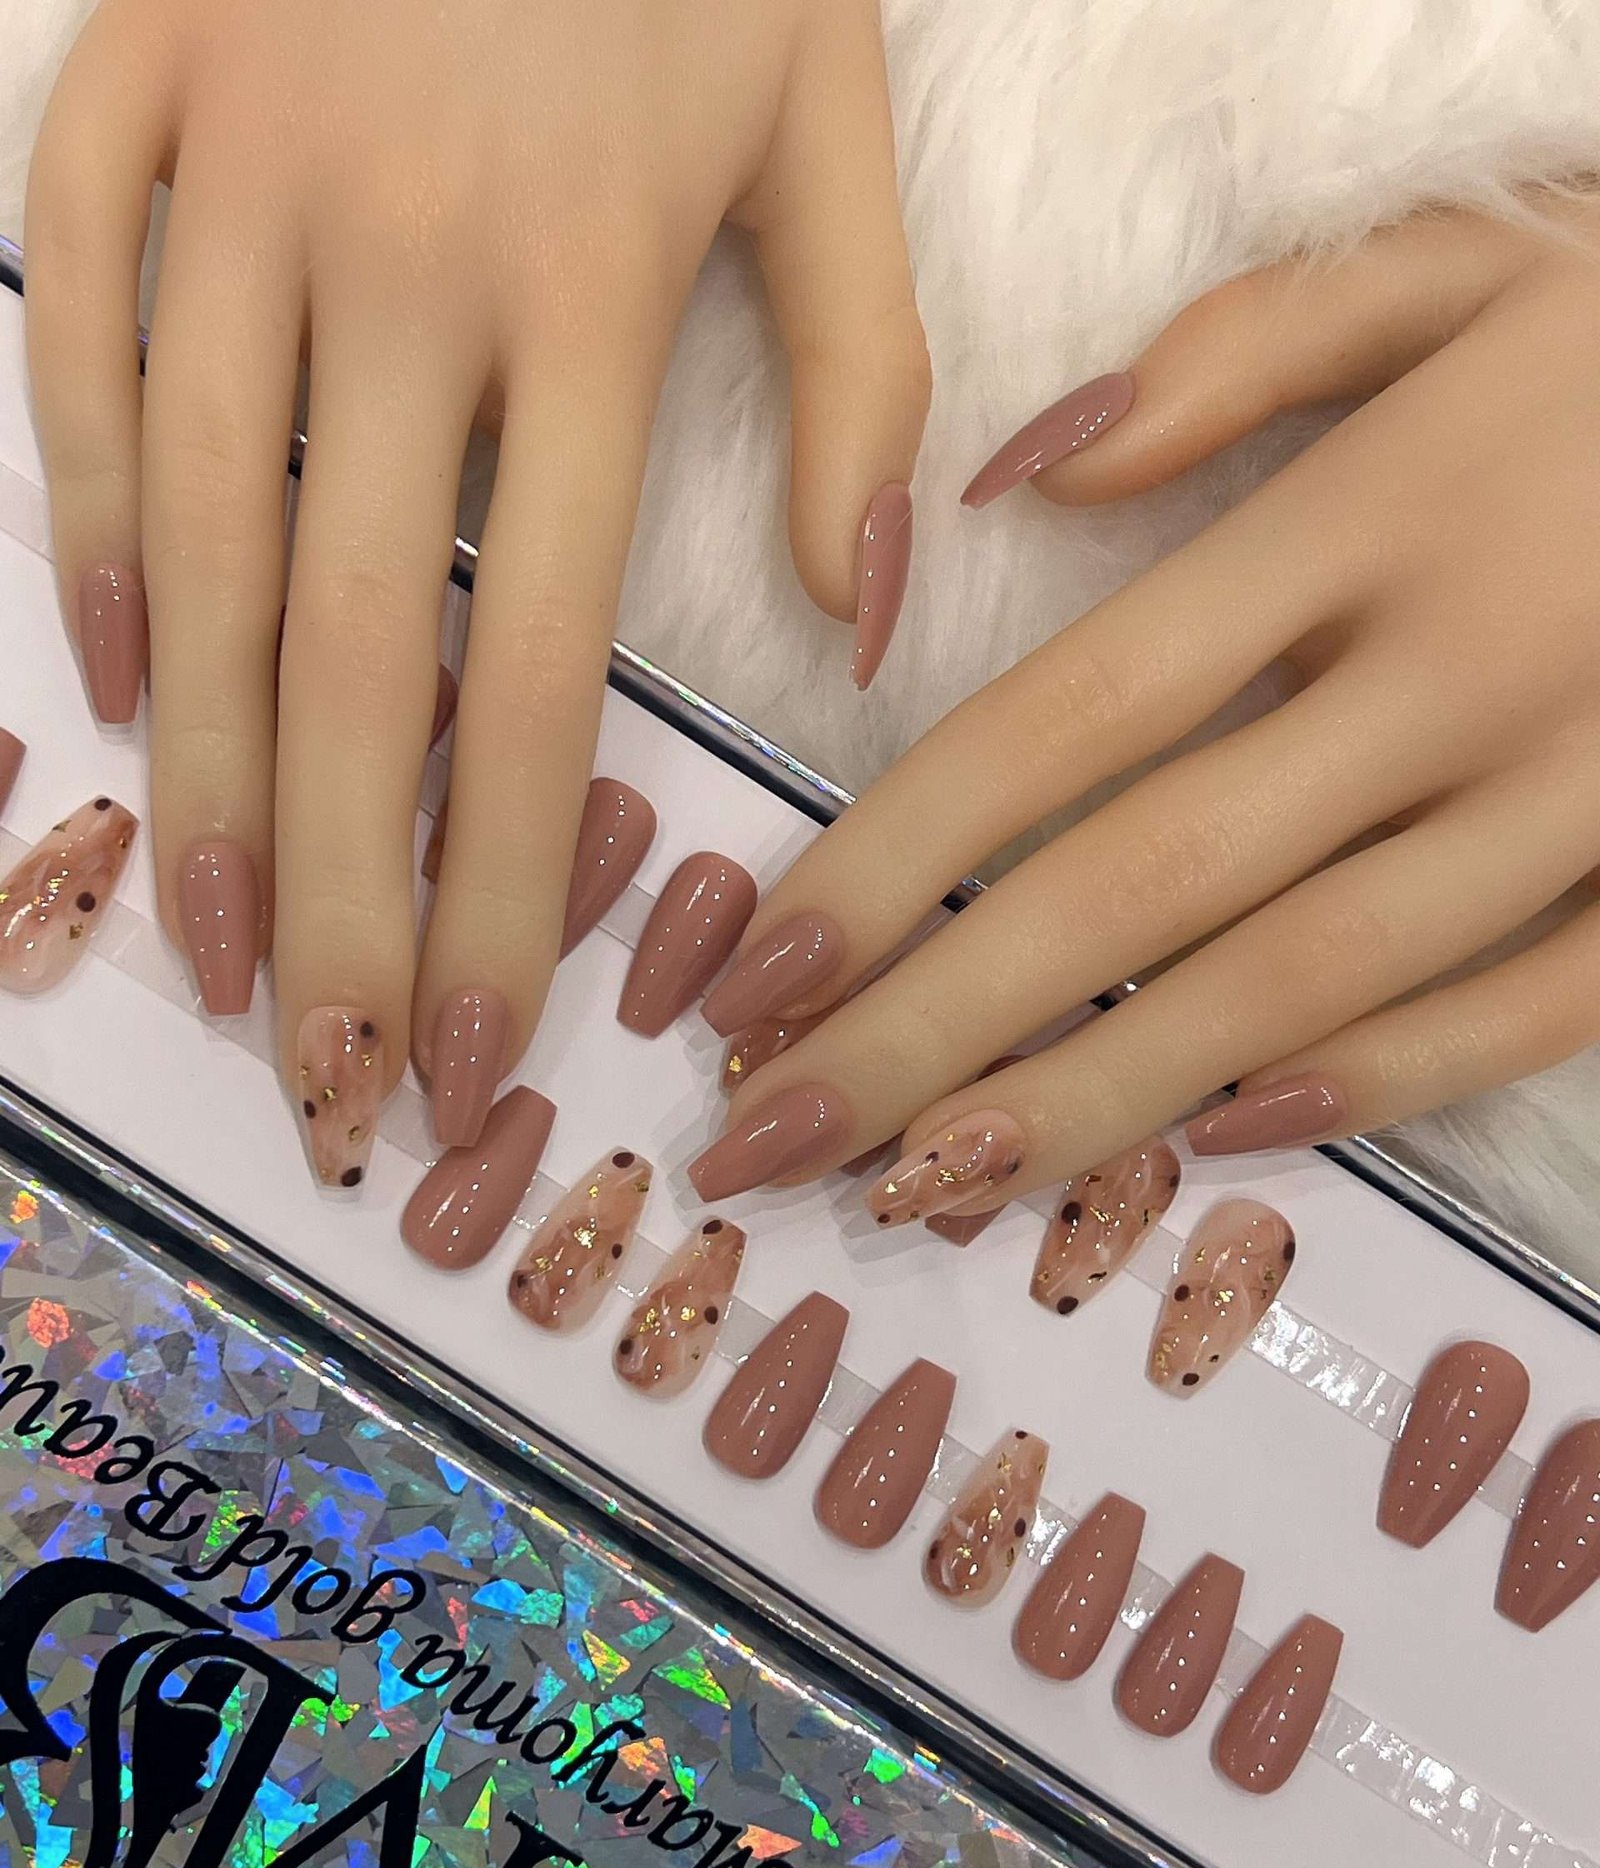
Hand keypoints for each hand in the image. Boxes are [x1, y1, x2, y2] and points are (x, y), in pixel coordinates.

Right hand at [25, 0, 927, 1175]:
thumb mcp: (827, 121)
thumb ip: (856, 376)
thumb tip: (864, 612)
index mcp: (582, 288)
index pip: (535, 660)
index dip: (505, 877)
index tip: (489, 1042)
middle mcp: (398, 259)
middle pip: (349, 648)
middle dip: (340, 893)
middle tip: (334, 1073)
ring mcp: (242, 174)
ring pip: (199, 526)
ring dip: (201, 769)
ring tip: (218, 951)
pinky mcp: (131, 90)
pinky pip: (76, 332)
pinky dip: (94, 514)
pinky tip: (122, 684)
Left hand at [687, 200, 1599, 1219]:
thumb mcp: (1464, 267)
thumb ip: (1244, 352)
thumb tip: (1027, 475)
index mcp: (1373, 518)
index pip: (1070, 718)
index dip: (894, 860)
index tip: (756, 970)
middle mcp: (1459, 672)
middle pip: (1147, 882)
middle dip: (939, 1027)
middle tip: (775, 1138)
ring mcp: (1580, 786)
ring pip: (1305, 979)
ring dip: (1101, 1098)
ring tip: (931, 1185)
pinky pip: (1524, 1007)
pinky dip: (1380, 1085)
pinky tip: (1220, 1142)